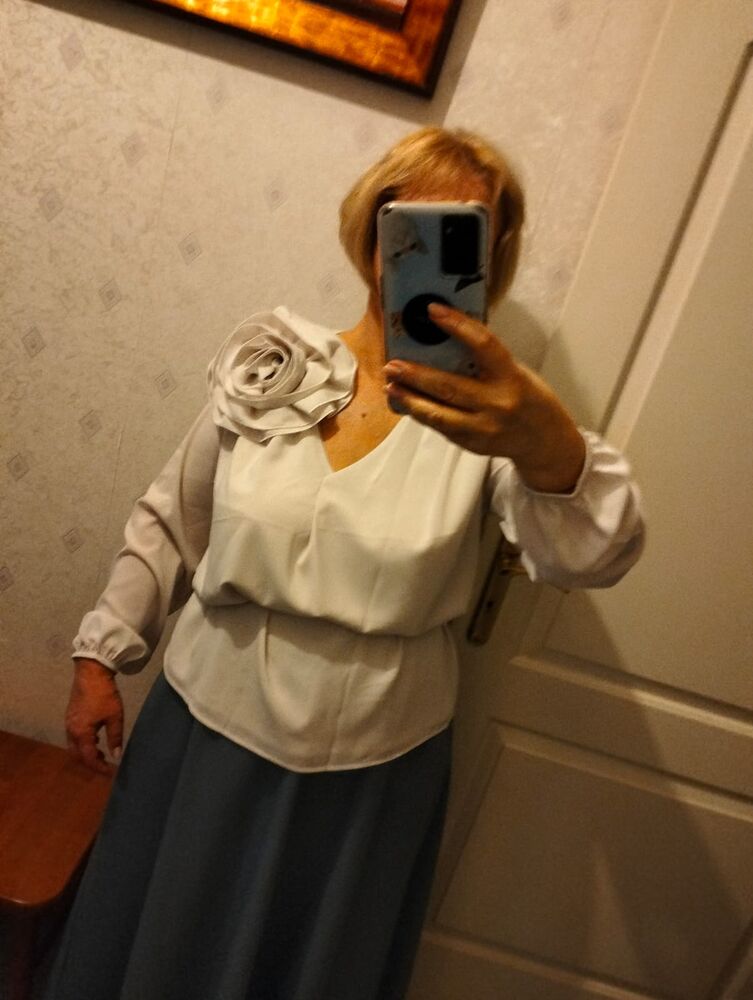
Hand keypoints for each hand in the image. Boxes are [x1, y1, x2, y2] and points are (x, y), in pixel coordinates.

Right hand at [65, 659, 123, 775]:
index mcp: (81, 733)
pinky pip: (74, 736)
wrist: (91, 673)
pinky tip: (96, 737)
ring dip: (86, 752)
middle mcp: (71, 730)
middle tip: (105, 764)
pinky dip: (83, 742)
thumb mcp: (115, 717)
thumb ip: (115, 738)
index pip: (88, 758)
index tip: (111, 772)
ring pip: (74, 746)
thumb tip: (117, 756)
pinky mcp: (70, 715)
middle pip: (77, 755)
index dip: (100, 768)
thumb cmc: (104, 695)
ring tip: (102, 752)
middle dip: (90, 762)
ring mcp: (69, 722)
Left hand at [383, 303, 585, 492]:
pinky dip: (424, 414)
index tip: (432, 311)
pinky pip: (442, 427)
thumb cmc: (530, 399)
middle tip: (393, 364)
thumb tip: (447, 342)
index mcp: (512, 378)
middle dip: (416, 375)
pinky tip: (408, 403)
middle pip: (449, 387)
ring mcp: (483, 428)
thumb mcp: (518, 373)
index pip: (483, 345)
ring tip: (391, 386)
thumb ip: (488, 362)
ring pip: (439, 414)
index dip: (457, 325)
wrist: (544, 442)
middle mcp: (497, 404)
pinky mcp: (472, 445)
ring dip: (411, 400)